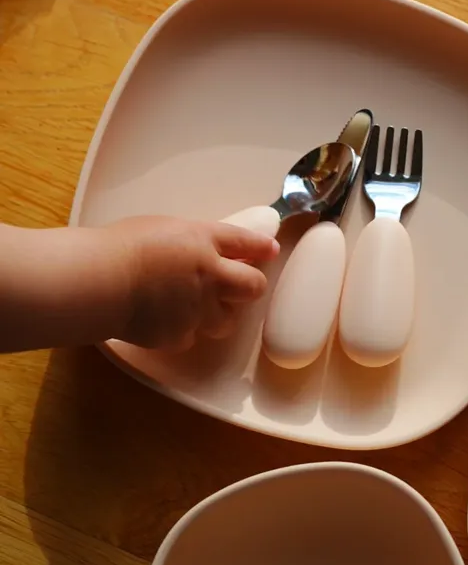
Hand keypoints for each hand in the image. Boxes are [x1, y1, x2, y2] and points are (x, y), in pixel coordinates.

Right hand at [107, 216, 279, 351]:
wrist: (100, 281)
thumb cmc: (121, 246)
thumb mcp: (161, 228)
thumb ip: (188, 239)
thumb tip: (198, 246)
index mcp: (203, 240)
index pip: (245, 242)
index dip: (261, 247)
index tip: (269, 251)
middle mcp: (210, 275)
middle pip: (252, 287)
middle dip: (251, 286)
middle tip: (240, 285)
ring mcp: (197, 309)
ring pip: (225, 320)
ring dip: (217, 313)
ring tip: (196, 306)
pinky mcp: (179, 335)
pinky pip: (190, 337)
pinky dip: (181, 330)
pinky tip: (162, 319)